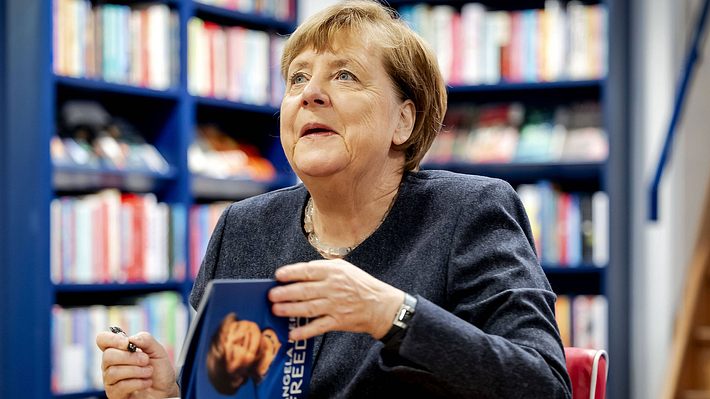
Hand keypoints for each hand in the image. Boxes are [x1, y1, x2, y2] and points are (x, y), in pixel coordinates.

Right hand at [96, 331, 178, 398]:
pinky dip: (138, 383)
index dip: (112, 339)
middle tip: (146, 360)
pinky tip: (146, 383)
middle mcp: (110, 364)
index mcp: (119, 350)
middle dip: (130, 357)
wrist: (165, 390)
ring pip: (113, 372)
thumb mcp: (157, 350)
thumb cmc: (159, 370)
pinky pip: (120, 386)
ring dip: (137, 371)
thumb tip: (131, 339)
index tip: (128, 344)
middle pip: (108, 356)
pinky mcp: (114, 394)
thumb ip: (146, 340)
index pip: (103, 339)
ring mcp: (110, 380)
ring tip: (148, 372)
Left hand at [269, 259, 403, 340]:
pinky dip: (305, 331)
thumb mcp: (345, 268)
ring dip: (290, 309)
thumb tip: (300, 271)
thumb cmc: (361, 285)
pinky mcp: (338, 321)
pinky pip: (318, 327)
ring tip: (276, 310)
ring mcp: (336, 306)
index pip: (309, 271)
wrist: (381, 306)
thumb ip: (324, 268)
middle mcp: (334, 288)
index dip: (291, 273)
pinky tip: (292, 333)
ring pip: (308, 308)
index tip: (278, 275)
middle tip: (271, 295)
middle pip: (305, 290)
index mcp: (334, 272)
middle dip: (286, 293)